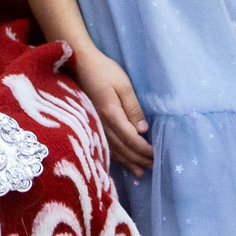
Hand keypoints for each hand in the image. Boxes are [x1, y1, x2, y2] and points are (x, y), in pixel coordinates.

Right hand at [74, 50, 153, 173]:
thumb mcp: (123, 85)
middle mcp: (102, 125)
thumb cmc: (103, 71)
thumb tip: (143, 130)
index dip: (145, 150)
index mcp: (112, 115)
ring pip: (114, 151)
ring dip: (129, 162)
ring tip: (142, 171)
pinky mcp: (92, 125)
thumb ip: (133, 108)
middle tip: (155, 166)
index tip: (157, 155)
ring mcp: (95, 127)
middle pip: (124, 149)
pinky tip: (123, 162)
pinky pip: (105, 146)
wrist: (78, 64)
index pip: (131, 139)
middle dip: (140, 159)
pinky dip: (116, 157)